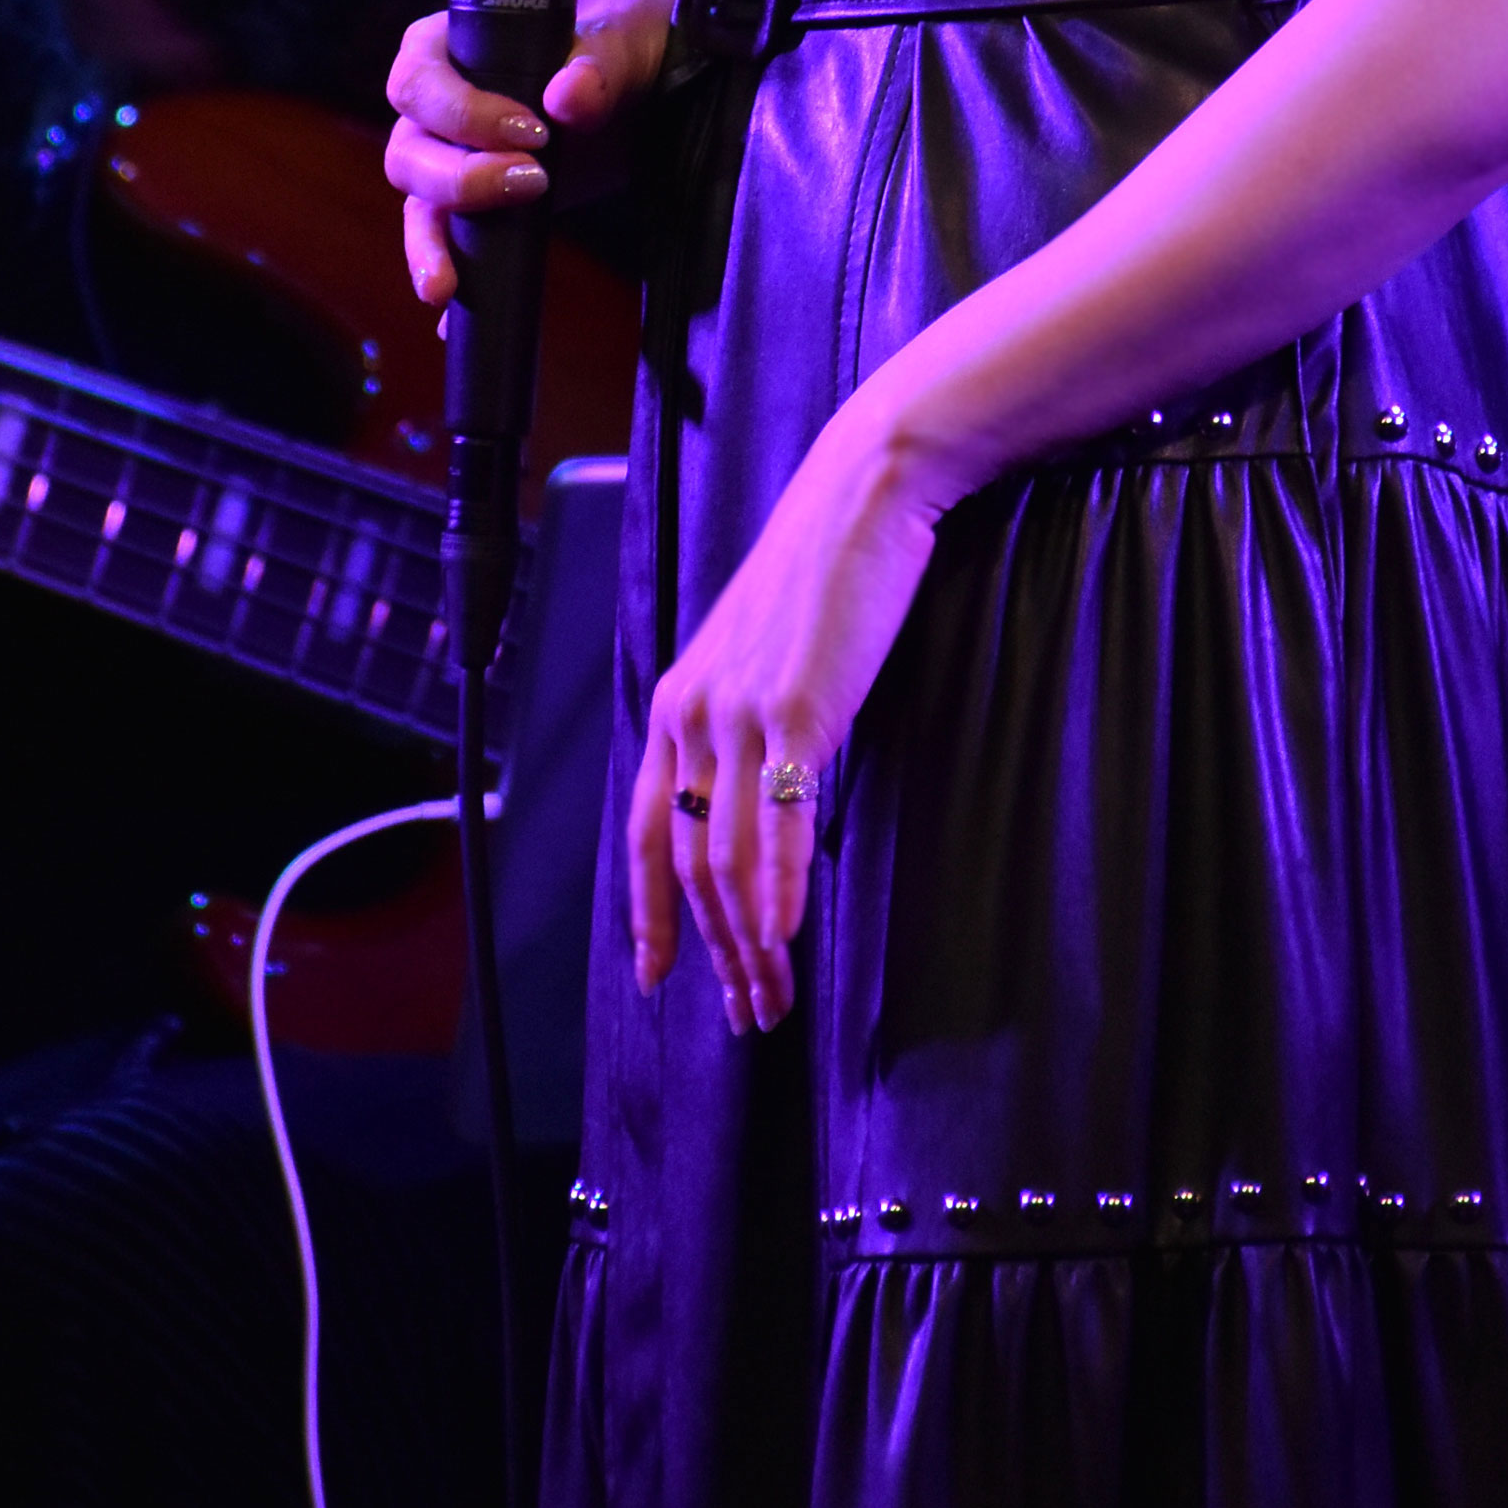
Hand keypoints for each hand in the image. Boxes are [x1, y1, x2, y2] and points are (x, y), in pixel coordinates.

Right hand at [382, 0, 692, 307]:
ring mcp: (460, 158)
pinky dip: (450, 277)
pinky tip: (451, 324)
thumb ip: (600, 62)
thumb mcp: (624, 34)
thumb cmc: (627, 28)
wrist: (664, 65)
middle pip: (409, 152)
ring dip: (432, 243)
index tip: (532, 130)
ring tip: (450, 285)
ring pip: (417, 206)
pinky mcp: (488, 204)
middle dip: (457, 181)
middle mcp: (441, 105)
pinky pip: (451, 244)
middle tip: (533, 184)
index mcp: (452, 46)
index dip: (460, 112)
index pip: (419, 82)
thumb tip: (569, 96)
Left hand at [630, 399, 942, 1036]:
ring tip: (773, 994)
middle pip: (688, 860)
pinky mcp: (793, 709)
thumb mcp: (764, 654)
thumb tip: (765, 799)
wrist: (861, 496)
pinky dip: (778, 889)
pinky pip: (778, 822)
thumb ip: (748, 724)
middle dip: (712, 950)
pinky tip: (786, 936)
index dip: (649, 913)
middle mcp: (692, 713)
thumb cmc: (825, 572)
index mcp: (677, 702)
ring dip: (748, 940)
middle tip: (746, 1010)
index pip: (646, 831)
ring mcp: (738, 712)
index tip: (659, 977)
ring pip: (727, 855)